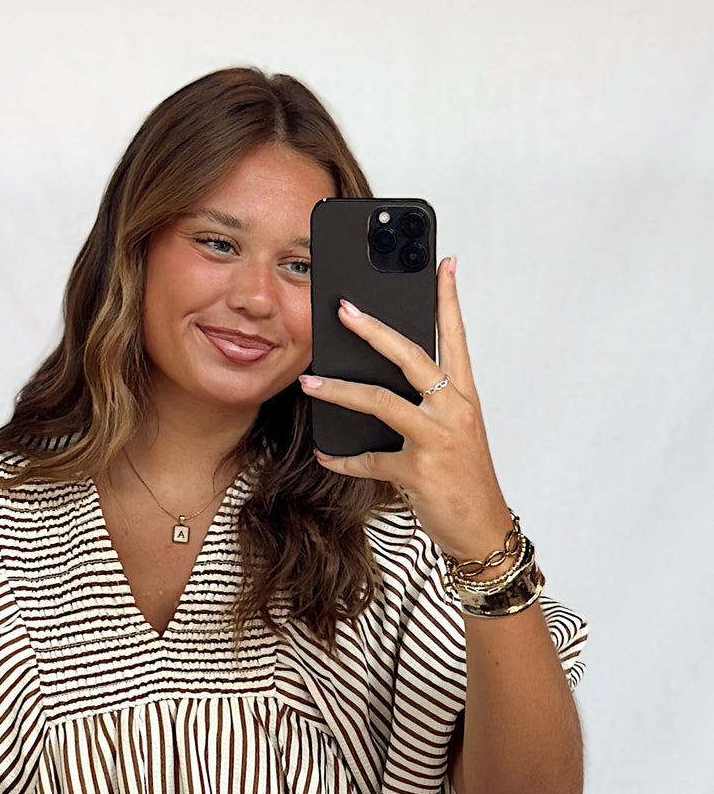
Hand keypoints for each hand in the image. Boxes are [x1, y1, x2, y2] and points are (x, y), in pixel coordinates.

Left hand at [300, 258, 512, 563]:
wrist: (482, 530)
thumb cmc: (465, 479)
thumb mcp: (454, 433)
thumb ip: (426, 405)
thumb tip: (380, 383)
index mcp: (464, 396)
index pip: (456, 337)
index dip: (449, 300)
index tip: (443, 263)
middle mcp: (453, 410)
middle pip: (411, 357)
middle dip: (375, 330)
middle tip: (344, 310)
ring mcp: (437, 440)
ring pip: (380, 402)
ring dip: (339, 391)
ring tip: (310, 382)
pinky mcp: (418, 471)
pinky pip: (370, 459)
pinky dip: (344, 458)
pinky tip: (327, 454)